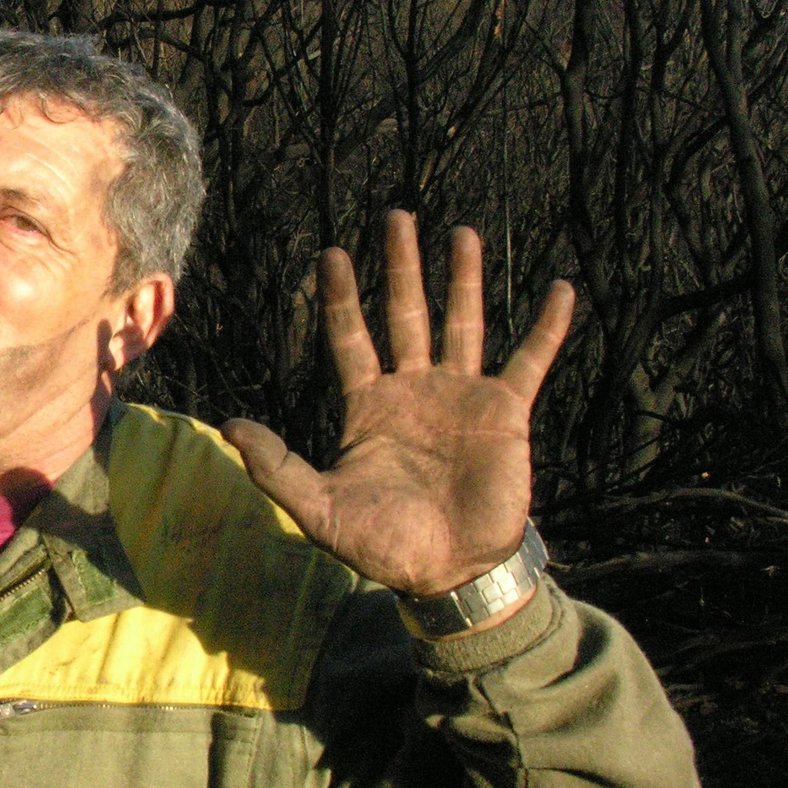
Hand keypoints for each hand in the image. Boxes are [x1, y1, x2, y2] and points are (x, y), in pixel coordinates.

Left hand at [223, 211, 572, 600]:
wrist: (449, 572)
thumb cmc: (382, 544)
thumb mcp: (319, 506)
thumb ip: (277, 465)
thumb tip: (228, 426)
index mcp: (369, 406)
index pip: (351, 337)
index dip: (342, 297)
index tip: (333, 253)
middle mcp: (414, 391)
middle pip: (405, 313)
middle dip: (401, 267)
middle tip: (396, 216)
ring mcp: (461, 397)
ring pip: (462, 323)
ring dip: (463, 279)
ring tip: (462, 233)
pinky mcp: (505, 413)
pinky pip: (530, 360)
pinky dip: (545, 327)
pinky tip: (559, 289)